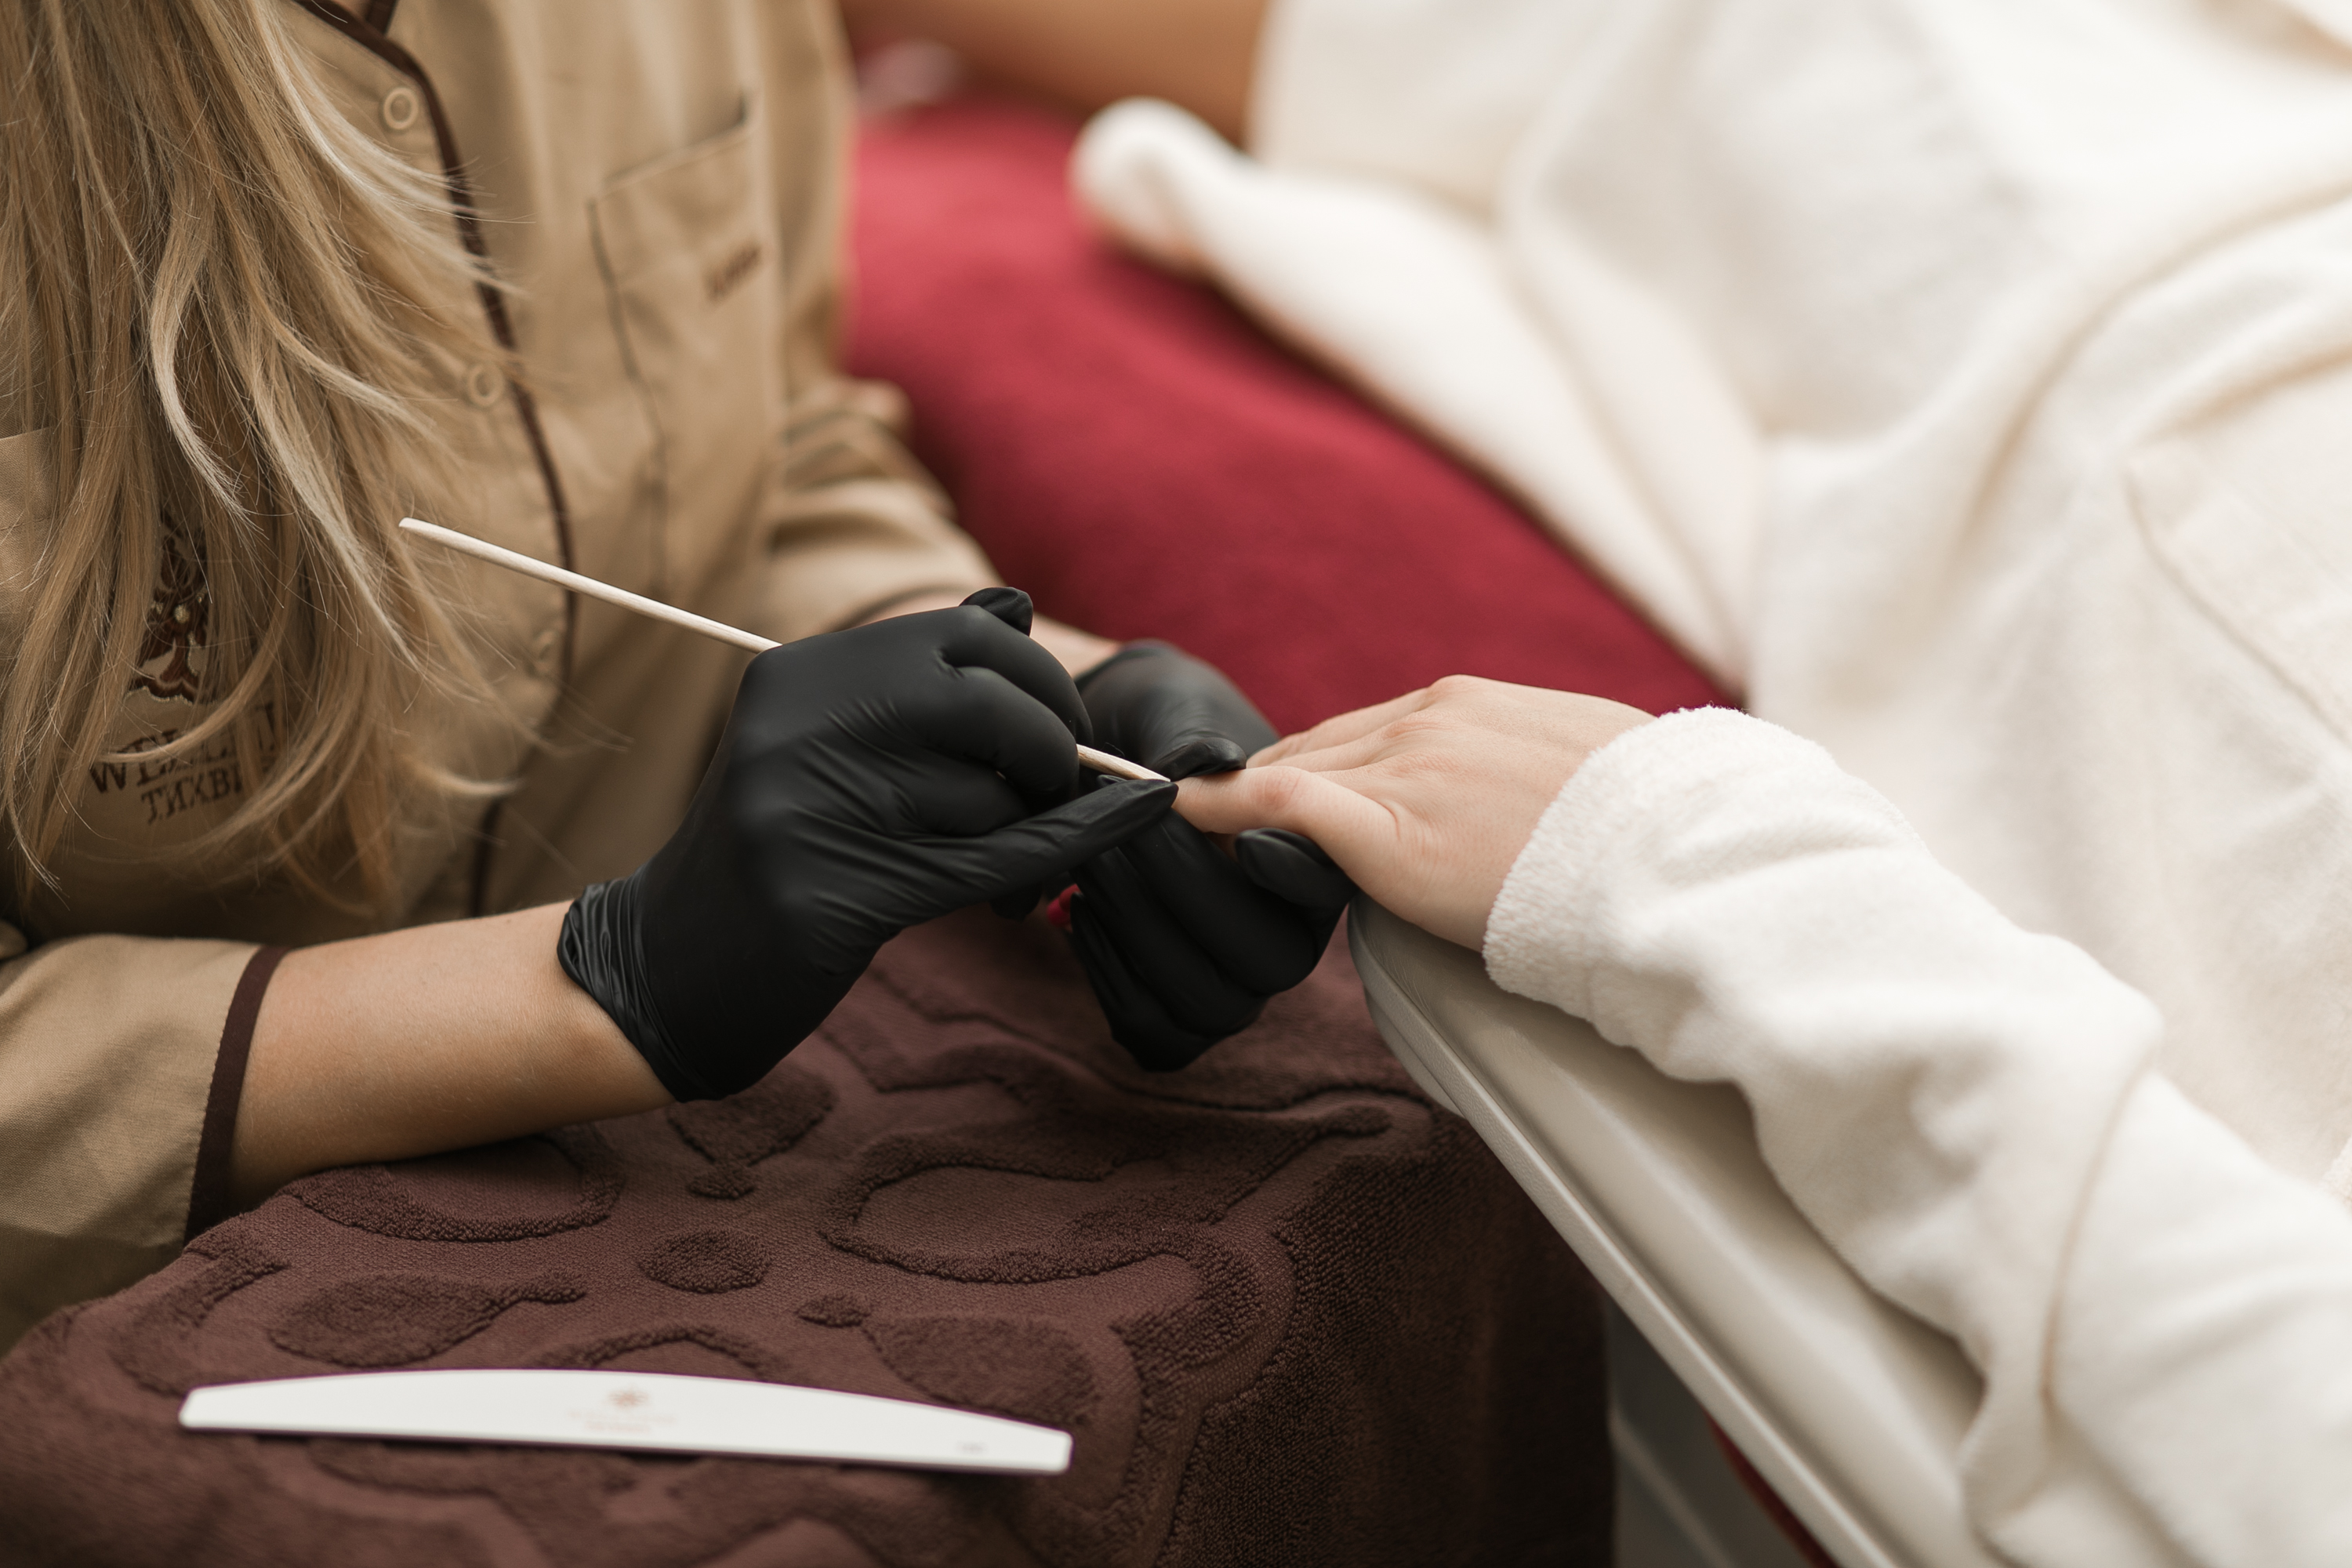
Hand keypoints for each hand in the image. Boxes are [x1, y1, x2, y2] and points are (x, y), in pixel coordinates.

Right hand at [558, 591, 1176, 1099]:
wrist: (667, 970)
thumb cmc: (777, 853)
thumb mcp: (828, 745)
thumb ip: (918, 680)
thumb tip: (1019, 606)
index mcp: (798, 676)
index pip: (961, 634)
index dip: (1037, 678)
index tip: (1058, 728)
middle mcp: (797, 728)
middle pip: (987, 702)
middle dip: (1055, 745)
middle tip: (1061, 793)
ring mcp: (806, 811)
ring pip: (992, 796)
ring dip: (1033, 836)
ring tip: (1008, 878)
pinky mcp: (832, 896)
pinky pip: (991, 861)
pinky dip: (1071, 846)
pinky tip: (1130, 824)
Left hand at [1062, 642, 1353, 1069]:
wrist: (1104, 765)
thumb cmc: (1157, 734)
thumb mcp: (1176, 714)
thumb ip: (1197, 740)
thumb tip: (1211, 762)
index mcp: (1316, 864)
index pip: (1326, 888)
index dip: (1296, 873)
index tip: (1243, 837)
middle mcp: (1289, 939)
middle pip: (1267, 960)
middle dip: (1183, 888)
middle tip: (1116, 828)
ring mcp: (1237, 988)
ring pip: (1208, 1001)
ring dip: (1137, 929)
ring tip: (1089, 863)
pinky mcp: (1177, 1018)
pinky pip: (1152, 1027)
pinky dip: (1108, 972)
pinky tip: (1077, 909)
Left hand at [1172, 676, 1651, 950]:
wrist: (1675, 865)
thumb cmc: (1647, 835)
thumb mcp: (1583, 775)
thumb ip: (1525, 776)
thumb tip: (1522, 807)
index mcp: (1473, 706)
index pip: (1366, 733)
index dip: (1313, 769)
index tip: (1278, 793)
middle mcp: (1430, 722)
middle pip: (1315, 750)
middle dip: (1263, 785)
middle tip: (1212, 818)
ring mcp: (1408, 771)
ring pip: (1290, 775)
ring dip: (1236, 804)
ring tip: (1185, 827)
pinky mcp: (1391, 831)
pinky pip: (1278, 806)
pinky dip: (1220, 809)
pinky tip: (1183, 820)